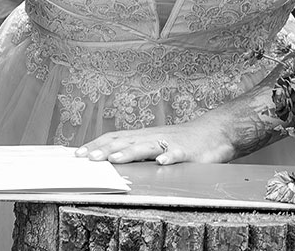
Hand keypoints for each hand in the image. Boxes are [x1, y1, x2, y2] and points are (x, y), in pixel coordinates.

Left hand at [74, 117, 234, 165]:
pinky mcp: (187, 151)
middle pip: (125, 141)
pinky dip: (169, 157)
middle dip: (105, 149)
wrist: (215, 132)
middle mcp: (153, 137)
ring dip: (130, 153)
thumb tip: (113, 159)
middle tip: (87, 158)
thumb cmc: (184, 141)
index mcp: (144, 137)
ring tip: (114, 159)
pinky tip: (161, 162)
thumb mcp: (157, 145)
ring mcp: (170, 143)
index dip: (97, 145)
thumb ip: (138, 152)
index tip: (78, 154)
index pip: (115, 138)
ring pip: (146, 147)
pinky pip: (177, 154)